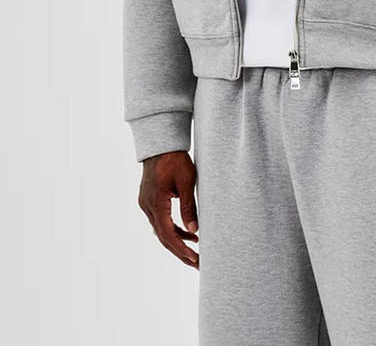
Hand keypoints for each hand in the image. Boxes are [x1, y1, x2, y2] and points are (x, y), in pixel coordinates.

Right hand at [138, 150, 198, 268]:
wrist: (160, 143)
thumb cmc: (175, 159)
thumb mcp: (187, 181)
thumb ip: (189, 206)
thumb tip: (194, 230)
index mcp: (156, 203)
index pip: (168, 234)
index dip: (181, 249)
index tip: (194, 259)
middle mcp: (147, 207)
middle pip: (163, 237)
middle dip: (180, 252)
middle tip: (197, 264)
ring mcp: (146, 204)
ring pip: (161, 230)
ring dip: (177, 241)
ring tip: (196, 251)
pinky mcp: (150, 200)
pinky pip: (161, 220)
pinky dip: (173, 229)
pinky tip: (188, 233)